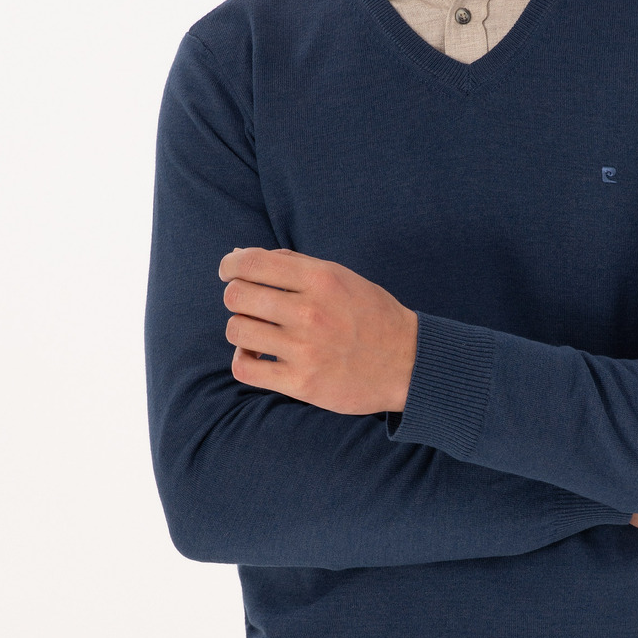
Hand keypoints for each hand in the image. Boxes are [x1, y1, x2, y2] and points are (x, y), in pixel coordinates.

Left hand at [220, 247, 417, 414]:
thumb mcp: (340, 276)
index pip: (252, 263)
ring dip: (241, 329)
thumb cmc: (371, 315)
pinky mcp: (302, 383)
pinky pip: (245, 369)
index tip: (229, 270)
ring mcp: (305, 350)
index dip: (230, 264)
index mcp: (320, 279)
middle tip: (247, 303)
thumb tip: (240, 254)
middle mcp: (310, 312)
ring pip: (237, 330)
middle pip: (237, 296)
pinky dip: (243, 359)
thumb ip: (293, 263)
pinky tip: (257, 355)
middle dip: (235, 296)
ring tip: (258, 332)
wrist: (408, 363)